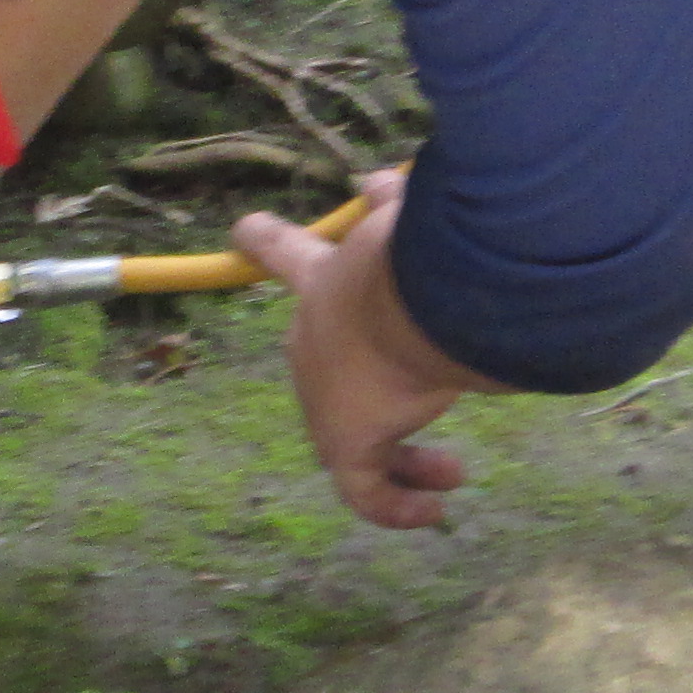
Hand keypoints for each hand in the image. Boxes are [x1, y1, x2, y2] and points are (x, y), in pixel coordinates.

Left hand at [236, 169, 488, 531]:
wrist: (417, 299)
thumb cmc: (425, 254)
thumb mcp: (409, 220)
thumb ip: (401, 206)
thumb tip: (384, 183)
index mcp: (324, 278)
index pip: (283, 252)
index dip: (265, 242)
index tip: (244, 228)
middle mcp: (314, 336)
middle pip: (320, 354)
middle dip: (363, 369)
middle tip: (413, 383)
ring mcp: (326, 393)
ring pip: (355, 431)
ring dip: (405, 453)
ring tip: (448, 467)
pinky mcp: (347, 441)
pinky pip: (366, 488)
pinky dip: (398, 503)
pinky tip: (435, 509)